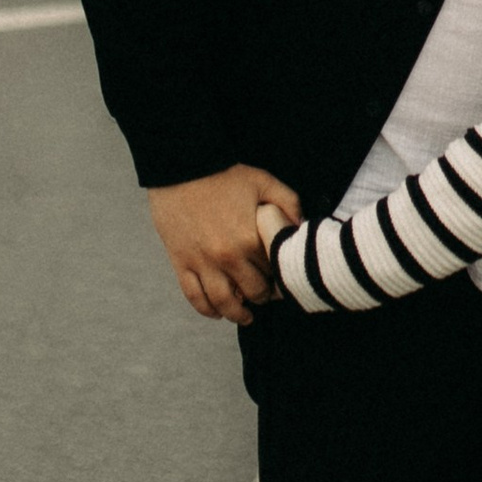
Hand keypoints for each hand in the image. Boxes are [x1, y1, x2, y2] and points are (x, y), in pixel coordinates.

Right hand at [148, 165, 302, 322]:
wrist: (182, 166)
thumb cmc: (223, 173)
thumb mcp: (264, 181)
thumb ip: (288, 203)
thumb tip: (300, 226)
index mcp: (250, 239)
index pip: (273, 272)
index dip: (280, 278)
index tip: (282, 279)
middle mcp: (227, 257)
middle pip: (252, 292)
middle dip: (262, 296)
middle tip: (265, 296)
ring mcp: (202, 262)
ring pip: (223, 303)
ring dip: (237, 314)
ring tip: (245, 316)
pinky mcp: (181, 262)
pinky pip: (194, 296)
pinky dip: (206, 310)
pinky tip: (217, 312)